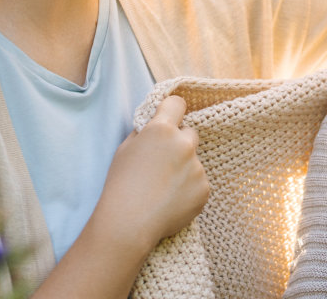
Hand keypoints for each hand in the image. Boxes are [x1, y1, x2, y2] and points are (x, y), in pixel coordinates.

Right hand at [88, 96, 209, 250]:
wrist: (129, 223)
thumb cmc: (121, 185)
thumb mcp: (125, 149)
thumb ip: (145, 132)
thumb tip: (155, 124)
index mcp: (162, 130)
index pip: (177, 104)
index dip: (172, 110)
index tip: (169, 117)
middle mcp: (185, 144)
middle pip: (190, 133)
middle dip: (179, 142)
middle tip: (162, 162)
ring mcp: (198, 168)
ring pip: (194, 161)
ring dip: (183, 168)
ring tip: (162, 188)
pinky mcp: (205, 189)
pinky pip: (199, 182)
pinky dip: (188, 188)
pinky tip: (170, 200)